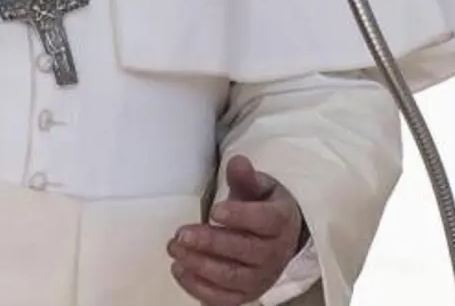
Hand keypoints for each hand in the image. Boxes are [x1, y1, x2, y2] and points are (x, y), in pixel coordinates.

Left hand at [167, 155, 306, 305]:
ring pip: (231, 276)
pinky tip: (179, 270)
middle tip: (181, 234)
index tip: (215, 211)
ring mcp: (260, 277)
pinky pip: (223, 298)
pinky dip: (199, 288)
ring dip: (199, 265)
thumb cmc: (263, 208)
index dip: (240, 216)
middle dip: (210, 243)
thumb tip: (237, 162)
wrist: (280, 238)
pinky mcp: (246, 294)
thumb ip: (246, 177)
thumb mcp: (259, 187)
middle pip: (243, 251)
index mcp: (279, 222)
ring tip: (174, 249)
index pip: (264, 220)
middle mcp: (274, 253)